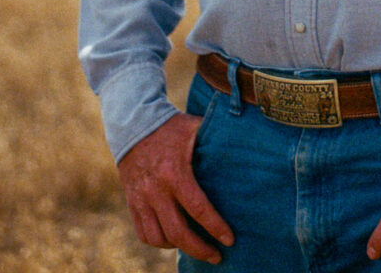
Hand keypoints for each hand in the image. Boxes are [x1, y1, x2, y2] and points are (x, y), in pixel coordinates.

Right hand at [117, 112, 233, 263]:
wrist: (134, 125)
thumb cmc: (172, 127)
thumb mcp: (195, 128)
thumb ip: (217, 136)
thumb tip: (248, 137)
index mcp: (175, 173)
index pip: (198, 208)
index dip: (215, 227)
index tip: (229, 240)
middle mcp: (156, 190)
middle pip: (178, 233)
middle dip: (199, 249)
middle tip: (217, 256)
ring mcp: (141, 199)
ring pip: (159, 238)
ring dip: (179, 248)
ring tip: (196, 247)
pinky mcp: (132, 203)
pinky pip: (143, 234)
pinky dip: (159, 242)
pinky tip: (173, 240)